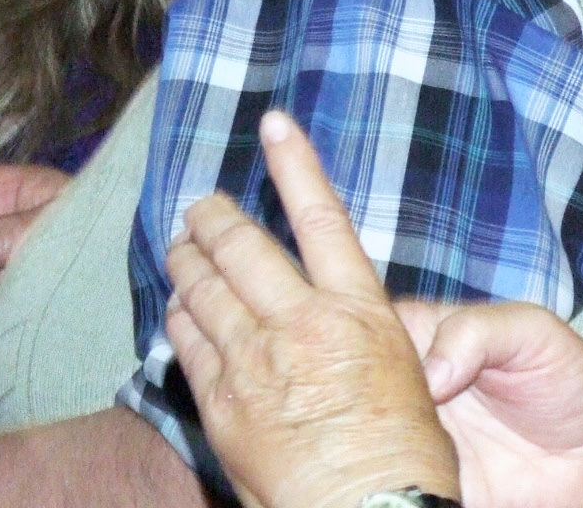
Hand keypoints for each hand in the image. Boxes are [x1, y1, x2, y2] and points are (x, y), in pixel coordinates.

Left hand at [165, 111, 460, 507]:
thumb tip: (324, 313)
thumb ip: (353, 332)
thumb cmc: (403, 459)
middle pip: (243, 246)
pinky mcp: (222, 402)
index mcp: (360, 312)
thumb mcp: (404, 376)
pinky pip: (187, 342)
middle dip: (213, 218)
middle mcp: (303, 324)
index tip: (275, 124)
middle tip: (200, 206)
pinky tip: (178, 309)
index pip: (321, 217)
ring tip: (180, 246)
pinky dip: (180, 317)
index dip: (295, 164)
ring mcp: (256, 362)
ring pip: (204, 288)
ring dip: (187, 261)